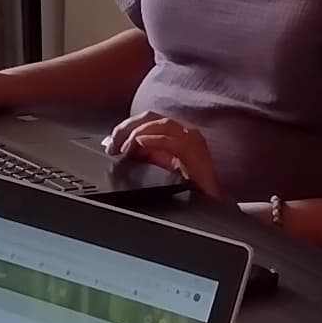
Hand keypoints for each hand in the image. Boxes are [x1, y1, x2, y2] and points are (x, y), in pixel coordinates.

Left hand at [105, 112, 220, 199]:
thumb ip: (143, 156)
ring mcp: (192, 140)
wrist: (210, 205)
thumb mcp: (158, 168)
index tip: (110, 143)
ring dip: (138, 133)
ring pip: (161, 124)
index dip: (125, 127)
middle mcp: (183, 132)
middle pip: (150, 117)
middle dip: (127, 128)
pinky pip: (174, 142)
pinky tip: (140, 145)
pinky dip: (155, 140)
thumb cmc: (188, 189)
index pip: (145, 119)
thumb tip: (122, 150)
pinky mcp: (197, 153)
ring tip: (124, 148)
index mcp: (173, 134)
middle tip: (113, 147)